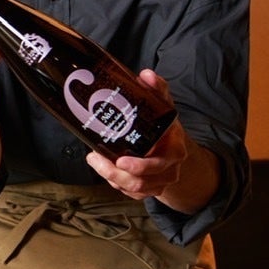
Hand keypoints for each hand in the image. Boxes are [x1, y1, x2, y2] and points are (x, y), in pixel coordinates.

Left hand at [86, 71, 187, 198]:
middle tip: (95, 158)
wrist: (174, 146)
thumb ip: (157, 89)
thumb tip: (146, 74)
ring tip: (94, 160)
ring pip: (134, 189)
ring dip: (109, 177)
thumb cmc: (165, 125)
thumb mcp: (164, 106)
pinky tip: (104, 169)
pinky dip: (115, 183)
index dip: (140, 166)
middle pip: (141, 182)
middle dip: (115, 173)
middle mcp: (169, 170)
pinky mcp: (149, 189)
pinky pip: (131, 193)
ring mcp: (159, 182)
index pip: (160, 164)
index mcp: (175, 151)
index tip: (120, 160)